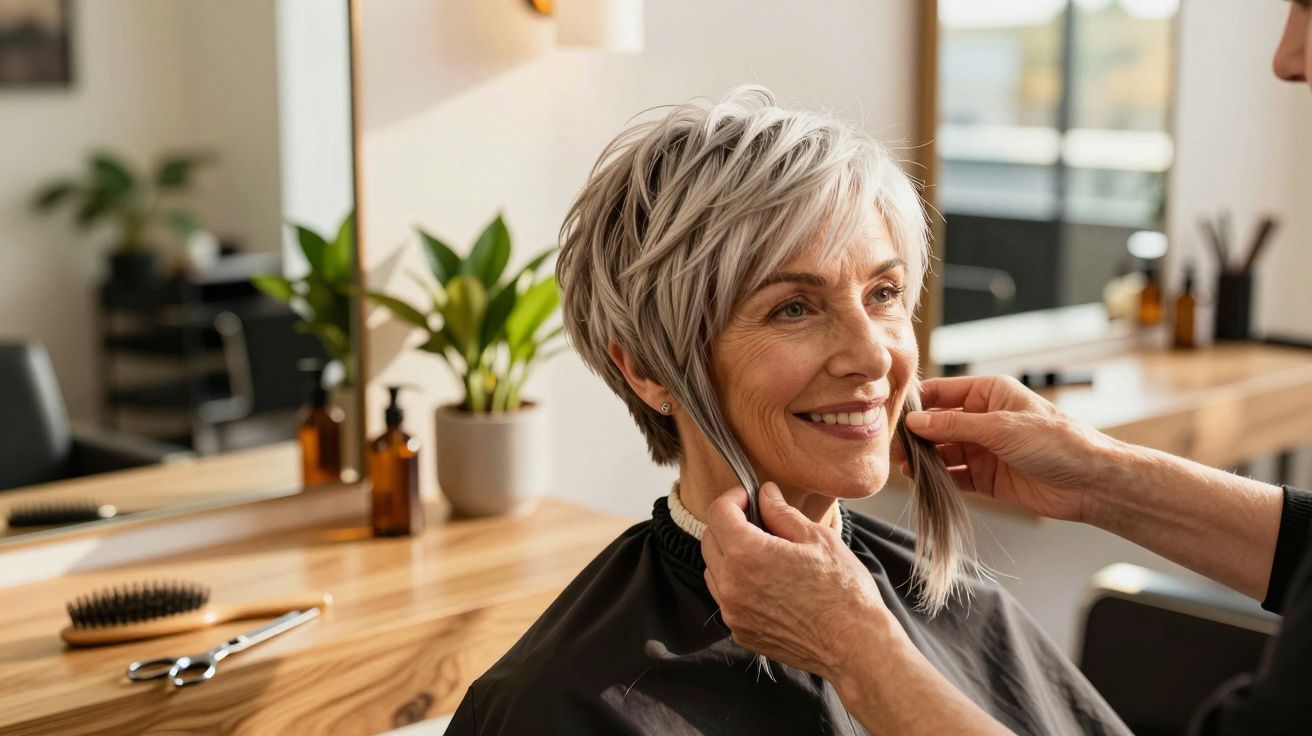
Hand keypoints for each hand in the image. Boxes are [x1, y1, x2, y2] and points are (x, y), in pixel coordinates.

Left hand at [700, 483, 894, 680]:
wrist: (854, 644)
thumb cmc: (842, 590)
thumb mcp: (816, 538)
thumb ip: (782, 512)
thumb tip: (765, 494)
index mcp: (747, 555)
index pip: (718, 513)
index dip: (733, 497)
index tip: (750, 497)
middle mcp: (731, 585)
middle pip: (710, 540)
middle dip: (729, 524)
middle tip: (758, 521)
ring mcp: (733, 613)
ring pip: (713, 571)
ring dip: (729, 555)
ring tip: (763, 553)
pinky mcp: (741, 632)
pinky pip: (726, 599)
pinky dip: (737, 584)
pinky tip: (767, 583)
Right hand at [891, 374, 1124, 522]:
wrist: (1090, 483)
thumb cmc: (1057, 442)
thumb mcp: (1002, 427)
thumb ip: (955, 426)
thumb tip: (916, 422)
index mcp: (989, 393)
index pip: (942, 393)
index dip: (918, 403)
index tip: (893, 415)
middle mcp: (983, 419)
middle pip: (937, 424)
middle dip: (916, 435)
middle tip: (895, 447)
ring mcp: (984, 449)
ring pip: (942, 451)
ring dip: (924, 458)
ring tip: (905, 466)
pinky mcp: (986, 477)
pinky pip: (954, 475)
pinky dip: (937, 478)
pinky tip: (922, 481)